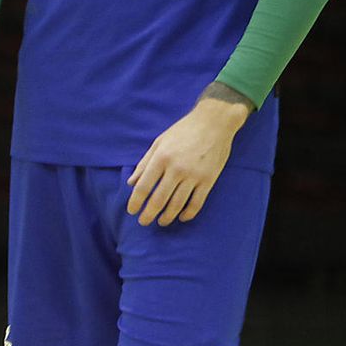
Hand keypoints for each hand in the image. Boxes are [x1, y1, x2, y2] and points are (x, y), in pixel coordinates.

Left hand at [126, 97, 248, 226]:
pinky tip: (182, 217)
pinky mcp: (209, 180)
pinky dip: (188, 213)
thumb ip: (144, 163)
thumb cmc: (183, 131)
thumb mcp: (159, 142)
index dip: (136, 202)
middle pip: (159, 200)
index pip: (144, 187)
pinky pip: (197, 203)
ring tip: (161, 222)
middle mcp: (176, 169)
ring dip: (167, 217)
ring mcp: (194, 176)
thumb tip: (131, 182)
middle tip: (144, 222)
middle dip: (149, 214)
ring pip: (177, 204)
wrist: (214, 122)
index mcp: (161, 158)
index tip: (132, 211)